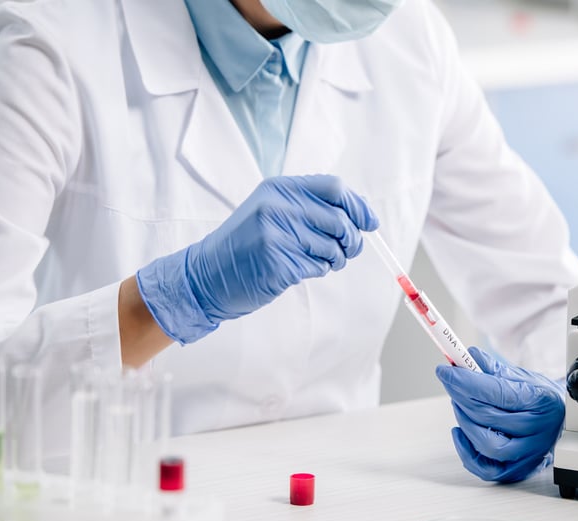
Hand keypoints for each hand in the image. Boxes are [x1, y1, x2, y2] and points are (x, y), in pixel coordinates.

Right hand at [136, 175, 377, 343]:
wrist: (207, 274)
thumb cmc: (246, 244)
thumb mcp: (272, 211)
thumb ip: (309, 207)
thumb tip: (360, 214)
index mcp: (279, 189)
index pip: (334, 188)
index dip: (358, 206)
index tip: (370, 223)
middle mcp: (278, 207)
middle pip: (339, 220)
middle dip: (351, 240)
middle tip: (347, 251)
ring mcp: (277, 235)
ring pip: (332, 247)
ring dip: (334, 259)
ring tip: (318, 261)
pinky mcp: (279, 264)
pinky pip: (318, 267)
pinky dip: (317, 271)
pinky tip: (297, 270)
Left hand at [435, 346, 565, 482]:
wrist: (562, 422)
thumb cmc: (541, 398)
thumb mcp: (524, 377)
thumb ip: (494, 368)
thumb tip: (469, 357)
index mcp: (541, 402)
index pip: (496, 392)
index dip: (466, 381)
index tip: (446, 370)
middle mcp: (538, 431)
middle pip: (487, 417)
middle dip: (461, 396)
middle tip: (451, 381)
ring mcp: (529, 454)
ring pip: (485, 443)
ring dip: (464, 420)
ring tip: (461, 404)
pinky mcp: (518, 470)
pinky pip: (485, 468)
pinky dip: (466, 450)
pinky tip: (461, 431)